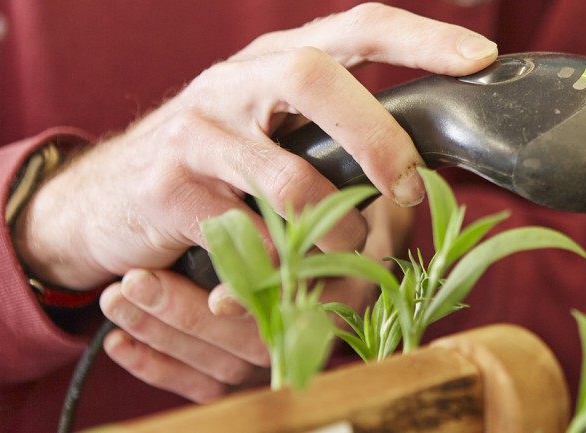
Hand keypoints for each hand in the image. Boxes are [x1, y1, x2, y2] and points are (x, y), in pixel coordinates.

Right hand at [37, 3, 494, 400]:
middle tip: (410, 189)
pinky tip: (291, 276)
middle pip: (314, 77)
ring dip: (339, 232)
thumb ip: (337, 127)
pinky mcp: (169, 190)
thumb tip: (428, 161)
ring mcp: (196, 132)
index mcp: (275, 59)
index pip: (357, 26)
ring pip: (292, 181)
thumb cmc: (217, 164)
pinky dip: (287, 268)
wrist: (105, 202)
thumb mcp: (275, 126)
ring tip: (350, 256)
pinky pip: (252, 239)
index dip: (422, 38)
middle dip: (377, 138)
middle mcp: (234, 80)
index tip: (480, 57)